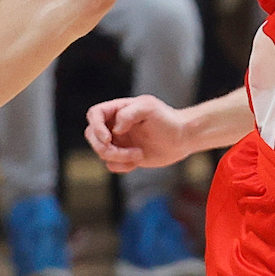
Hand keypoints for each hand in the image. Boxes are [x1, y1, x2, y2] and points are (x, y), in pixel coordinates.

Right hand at [87, 95, 201, 173]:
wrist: (182, 139)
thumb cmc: (168, 120)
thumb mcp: (150, 109)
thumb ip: (129, 113)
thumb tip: (115, 129)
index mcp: (119, 109)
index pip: (94, 114)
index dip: (96, 127)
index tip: (109, 138)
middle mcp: (114, 124)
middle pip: (92, 135)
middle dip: (104, 148)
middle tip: (123, 152)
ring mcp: (118, 141)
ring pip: (102, 152)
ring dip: (118, 157)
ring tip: (139, 155)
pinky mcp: (124, 156)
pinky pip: (111, 165)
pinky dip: (121, 166)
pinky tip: (138, 161)